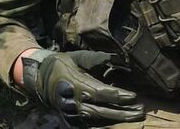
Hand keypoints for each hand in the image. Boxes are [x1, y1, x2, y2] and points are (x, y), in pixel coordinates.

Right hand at [19, 49, 145, 124]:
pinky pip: (91, 124)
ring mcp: (71, 113)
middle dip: (123, 114)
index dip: (119, 97)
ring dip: (118, 119)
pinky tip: (120, 118)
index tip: (134, 96)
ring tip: (136, 116)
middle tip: (141, 112)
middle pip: (101, 112)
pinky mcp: (71, 119)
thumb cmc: (61, 65)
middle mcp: (73, 102)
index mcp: (75, 84)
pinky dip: (107, 122)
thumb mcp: (78, 58)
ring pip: (98, 120)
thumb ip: (98, 59)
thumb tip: (119, 58)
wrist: (38, 80)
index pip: (101, 93)